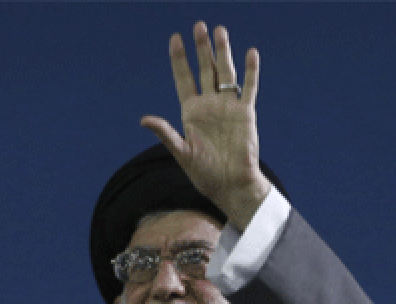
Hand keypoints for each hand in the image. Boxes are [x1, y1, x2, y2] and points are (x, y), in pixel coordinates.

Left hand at [141, 22, 270, 229]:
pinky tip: (250, 52)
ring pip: (225, 73)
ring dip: (223, 52)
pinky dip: (250, 71)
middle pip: (205, 70)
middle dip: (201, 48)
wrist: (230, 185)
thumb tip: (144, 119)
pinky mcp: (246, 113)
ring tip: (219, 31)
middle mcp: (209, 105)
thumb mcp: (181, 153)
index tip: (175, 38)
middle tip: (198, 25)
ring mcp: (228, 107)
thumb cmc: (204, 174)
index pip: (183, 78)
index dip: (179, 59)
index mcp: (190, 113)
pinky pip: (249, 87)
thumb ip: (165, 133)